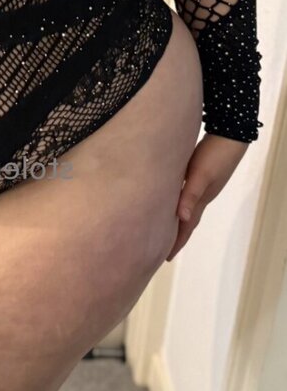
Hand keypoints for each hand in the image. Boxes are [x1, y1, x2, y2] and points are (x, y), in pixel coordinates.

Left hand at [166, 134, 249, 260]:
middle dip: (175, 235)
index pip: (187, 226)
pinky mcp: (199, 174)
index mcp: (201, 198)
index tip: (165, 257)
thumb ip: (190, 194)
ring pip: (186, 207)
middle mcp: (202, 195)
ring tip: (164, 229)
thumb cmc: (215, 153)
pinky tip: (171, 200)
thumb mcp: (201, 174)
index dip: (177, 242)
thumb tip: (180, 219)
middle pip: (186, 220)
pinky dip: (178, 203)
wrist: (230, 132)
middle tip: (161, 249)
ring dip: (176, 220)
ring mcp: (202, 185)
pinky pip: (185, 195)